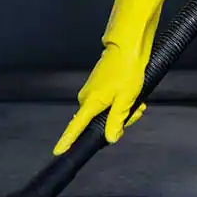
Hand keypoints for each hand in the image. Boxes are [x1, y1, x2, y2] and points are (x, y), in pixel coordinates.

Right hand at [53, 0, 167, 154]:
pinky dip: (122, 102)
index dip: (67, 140)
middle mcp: (88, 97)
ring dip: (124, 111)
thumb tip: (110, 137)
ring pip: (108, 112)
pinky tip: (134, 96)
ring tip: (138, 102)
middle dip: (119, 121)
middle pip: (99, 122)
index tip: (58, 151)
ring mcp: (93, 91)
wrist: (128, 45)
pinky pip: (110, 102)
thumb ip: (117, 120)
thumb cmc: (127, 69)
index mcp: (91, 102)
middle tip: (135, 111)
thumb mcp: (126, 99)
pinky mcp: (100, 85)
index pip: (76, 126)